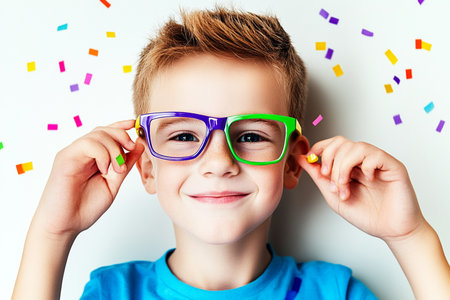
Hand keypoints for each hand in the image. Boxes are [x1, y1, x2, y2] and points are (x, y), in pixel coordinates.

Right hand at [33, 120, 144, 237]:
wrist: (65, 225)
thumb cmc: (85, 207)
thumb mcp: (113, 182)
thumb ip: (125, 164)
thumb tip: (138, 145)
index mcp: (93, 157)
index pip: (107, 133)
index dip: (121, 126)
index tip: (135, 124)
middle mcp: (82, 152)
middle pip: (103, 130)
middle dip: (121, 136)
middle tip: (130, 149)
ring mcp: (73, 153)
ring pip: (97, 135)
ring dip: (113, 148)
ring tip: (117, 168)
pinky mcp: (65, 158)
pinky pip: (87, 144)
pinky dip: (102, 153)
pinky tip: (104, 168)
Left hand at [298, 136, 424, 241]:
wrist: (391, 230)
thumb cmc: (366, 215)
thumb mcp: (333, 196)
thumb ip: (319, 177)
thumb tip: (302, 158)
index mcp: (348, 165)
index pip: (332, 145)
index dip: (319, 149)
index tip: (313, 163)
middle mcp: (362, 160)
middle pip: (340, 142)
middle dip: (330, 160)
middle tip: (330, 180)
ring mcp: (377, 161)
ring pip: (355, 147)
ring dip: (344, 168)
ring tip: (345, 187)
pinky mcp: (393, 166)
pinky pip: (374, 155)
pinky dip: (365, 168)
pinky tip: (369, 181)